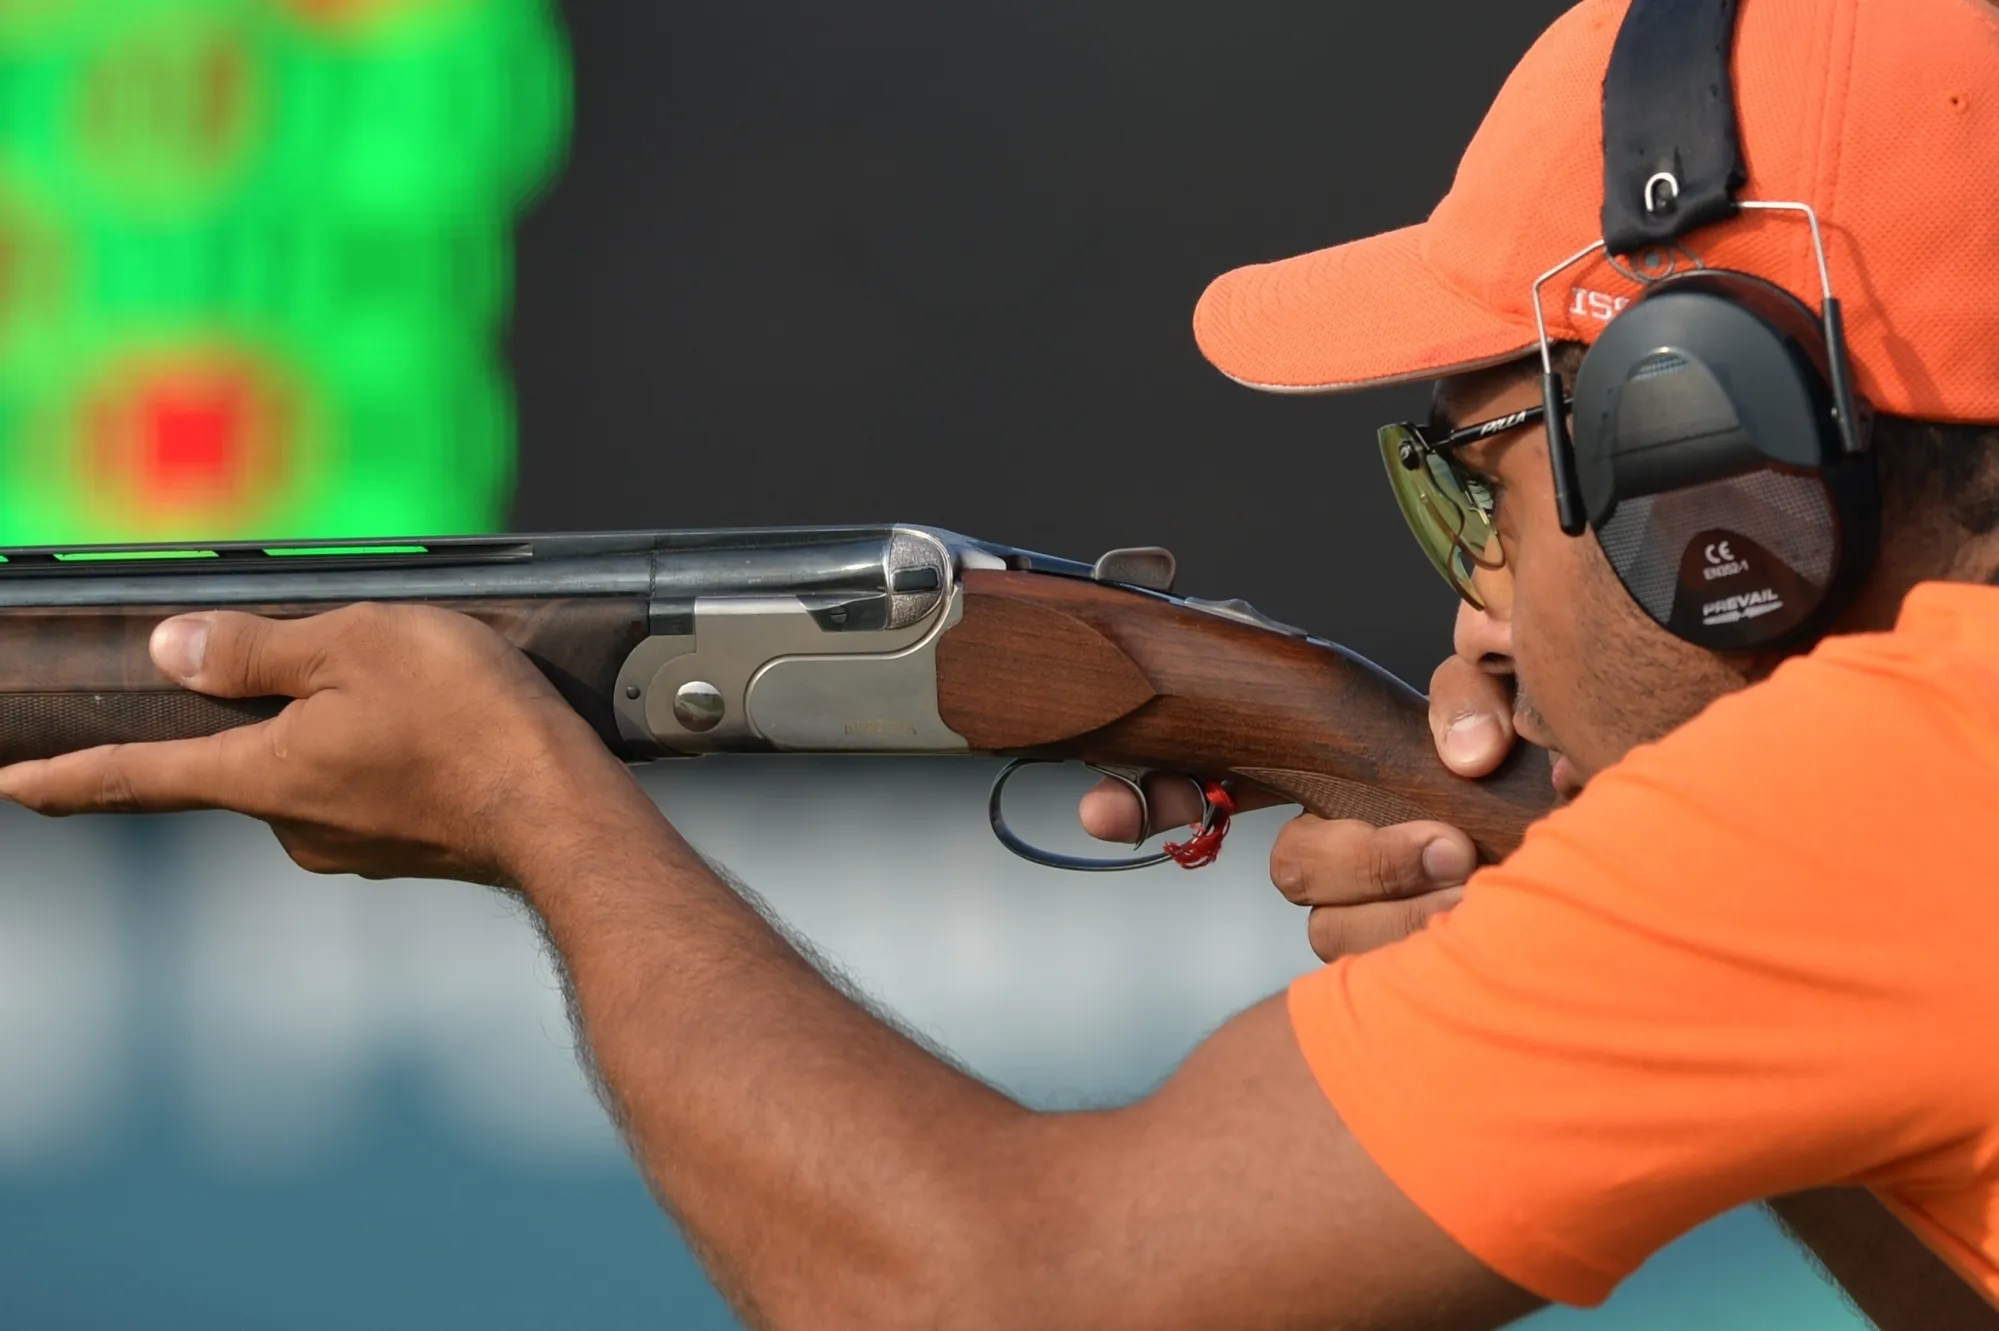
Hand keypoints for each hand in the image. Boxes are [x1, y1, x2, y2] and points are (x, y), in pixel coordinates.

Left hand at [0, 605, 651, 886]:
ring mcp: (353, 846)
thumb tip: (171, 653)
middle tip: (346, 669)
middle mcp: (294, 825)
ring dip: (343, 734)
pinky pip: (370, 793)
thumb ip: (253, 651)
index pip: (136, 777)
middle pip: (245, 761)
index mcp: (262, 775)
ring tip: (425, 694)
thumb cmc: (470, 722)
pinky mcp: (406, 850)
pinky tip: (447, 734)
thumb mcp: (354, 645)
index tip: (12, 783)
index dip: (64, 777)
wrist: (567, 815)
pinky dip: (392, 760)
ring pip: (314, 774)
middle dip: (270, 717)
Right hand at [1078, 654, 1515, 961]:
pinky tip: (1470, 943)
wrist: (1584, 837)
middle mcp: (1331, 847)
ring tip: (1486, 894)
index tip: (1106, 811)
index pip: (1205, 786)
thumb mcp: (1501, 711)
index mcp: (1322, 775)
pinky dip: (1431, 956)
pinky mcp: (1403, 975)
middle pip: (1296, 867)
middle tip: (1445, 849)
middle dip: (1368, 860)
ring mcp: (1367, 916)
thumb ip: (1471, 705)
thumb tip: (1466, 755)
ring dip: (1414, 915)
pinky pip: (1382, 985)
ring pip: (1340, 933)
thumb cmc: (1540, 779)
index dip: (1148, 800)